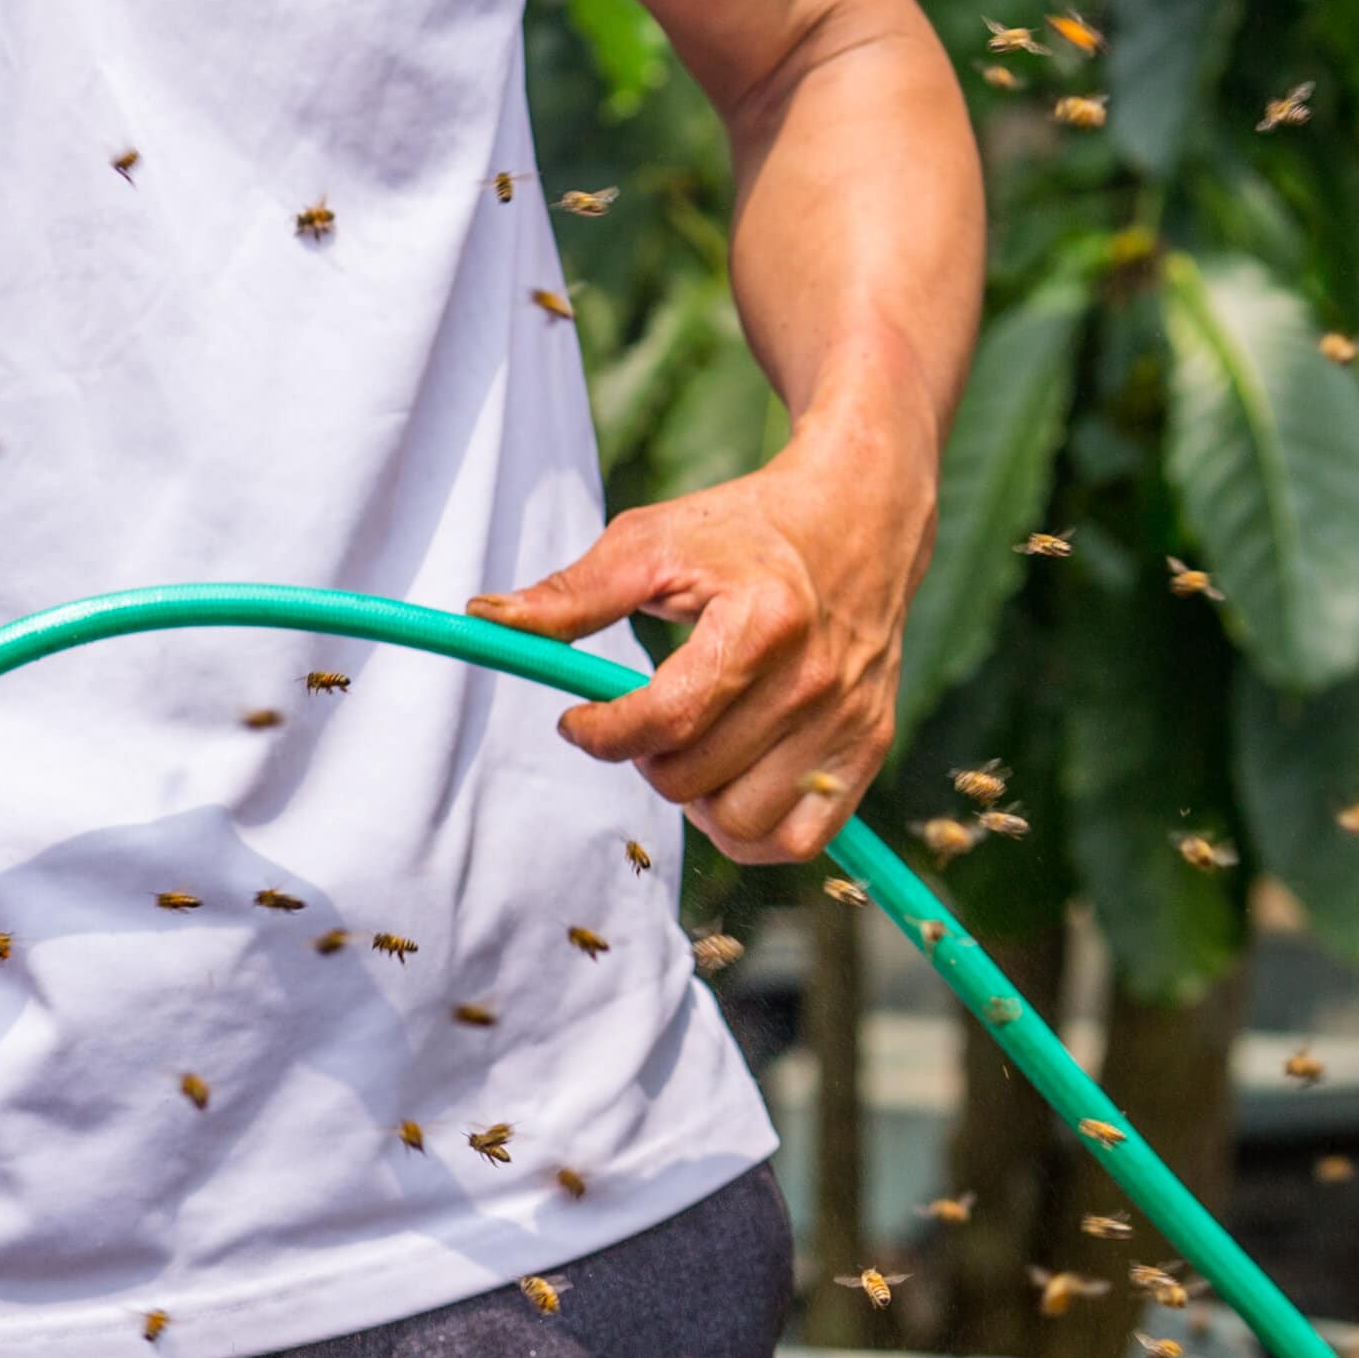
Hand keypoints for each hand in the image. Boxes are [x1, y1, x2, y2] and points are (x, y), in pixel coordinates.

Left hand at [473, 400, 931, 861]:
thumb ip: (572, 593)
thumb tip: (488, 617)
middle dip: (645, 758)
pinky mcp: (870, 747)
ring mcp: (849, 719)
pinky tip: (728, 781)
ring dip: (694, 799)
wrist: (859, 517)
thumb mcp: (654, 541)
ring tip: (687, 746)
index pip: (665, 722)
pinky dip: (751, 832)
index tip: (578, 719)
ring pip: (740, 825)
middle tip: (642, 720)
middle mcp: (816, 679)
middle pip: (692, 779)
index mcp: (764, 623)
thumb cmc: (745, 531)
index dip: (601, 734)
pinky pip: (799, 839)